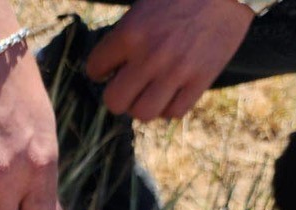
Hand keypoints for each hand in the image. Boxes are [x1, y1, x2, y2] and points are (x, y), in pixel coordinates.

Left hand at [86, 0, 253, 121]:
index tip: (109, 69)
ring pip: (143, 113)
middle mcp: (149, 57)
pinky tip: (172, 92)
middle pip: (115, 102)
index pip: (95, 68)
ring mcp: (176, 72)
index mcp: (130, 33)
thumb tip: (113, 66)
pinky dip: (169, 107)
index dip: (100, 70)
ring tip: (150, 92)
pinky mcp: (200, 80)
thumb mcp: (144, 6)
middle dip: (118, 96)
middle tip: (127, 86)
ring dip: (143, 105)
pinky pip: (174, 113)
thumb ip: (126, 36)